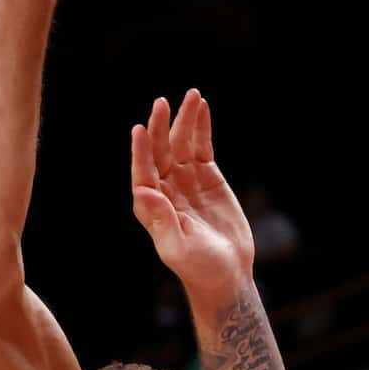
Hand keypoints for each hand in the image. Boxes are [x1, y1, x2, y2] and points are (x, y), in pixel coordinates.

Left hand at [131, 91, 254, 300]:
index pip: (143, 172)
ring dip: (184, 120)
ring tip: (192, 96)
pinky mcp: (207, 176)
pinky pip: (202, 147)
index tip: (140, 129)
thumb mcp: (179, 249)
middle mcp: (165, 188)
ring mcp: (185, 180)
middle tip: (162, 103)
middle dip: (160, 127)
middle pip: (160, 151)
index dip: (141, 151)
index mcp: (152, 206)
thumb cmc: (200, 268)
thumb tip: (143, 192)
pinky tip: (202, 108)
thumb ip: (161, 221)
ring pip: (182, 144)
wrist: (228, 273)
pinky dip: (201, 128)